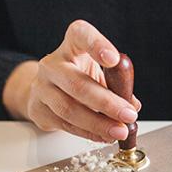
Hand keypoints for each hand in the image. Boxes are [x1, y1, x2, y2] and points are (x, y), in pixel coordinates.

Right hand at [3, 20, 140, 141]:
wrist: (47, 91)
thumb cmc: (79, 77)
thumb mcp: (99, 73)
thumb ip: (117, 85)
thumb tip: (133, 105)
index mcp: (71, 45)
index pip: (81, 35)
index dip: (97, 45)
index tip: (114, 59)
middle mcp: (52, 63)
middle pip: (77, 83)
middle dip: (107, 103)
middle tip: (128, 115)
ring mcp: (42, 86)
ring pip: (69, 108)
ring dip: (98, 123)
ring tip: (119, 131)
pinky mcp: (38, 109)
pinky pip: (65, 125)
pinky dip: (88, 133)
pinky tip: (104, 136)